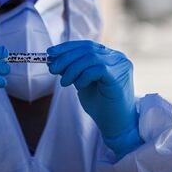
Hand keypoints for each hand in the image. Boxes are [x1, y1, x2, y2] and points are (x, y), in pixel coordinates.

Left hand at [47, 41, 141, 157]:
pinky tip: (79, 86)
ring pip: (90, 57)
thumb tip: (53, 59)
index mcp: (109, 56)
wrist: (115, 125)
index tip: (50, 53)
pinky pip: (97, 69)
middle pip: (87, 49)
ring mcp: (120, 65)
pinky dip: (83, 77)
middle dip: (66, 58)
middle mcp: (117, 57)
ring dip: (72, 69)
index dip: (67, 48)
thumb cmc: (100, 105)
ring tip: (64, 82)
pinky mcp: (119, 76)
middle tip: (53, 68)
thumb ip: (72, 69)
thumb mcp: (82, 82)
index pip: (86, 45)